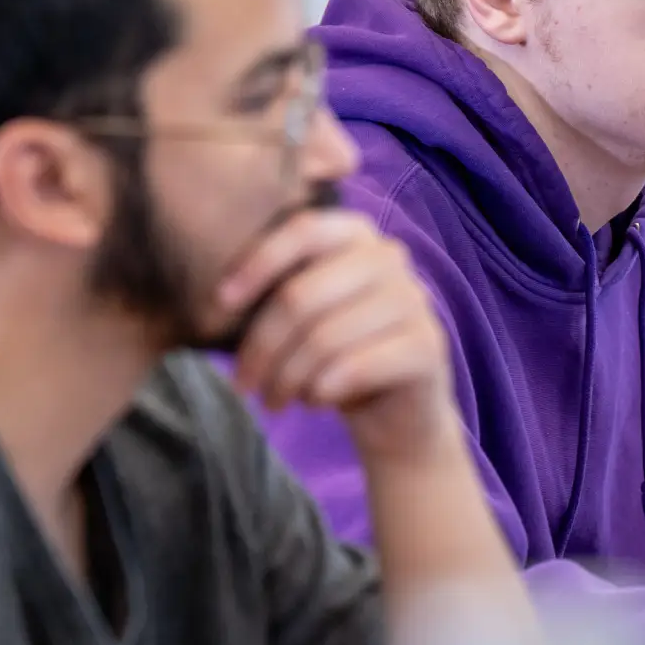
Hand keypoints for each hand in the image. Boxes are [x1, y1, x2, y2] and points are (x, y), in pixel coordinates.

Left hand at [216, 210, 454, 462]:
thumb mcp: (305, 315)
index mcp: (357, 235)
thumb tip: (217, 298)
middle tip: (243, 385)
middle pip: (302, 295)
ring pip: (324, 337)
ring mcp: (414, 300)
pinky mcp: (427, 346)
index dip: (256, 262)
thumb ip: (277, 291)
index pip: (304, 229)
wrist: (398, 414)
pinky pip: (356, 366)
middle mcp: (390, 258)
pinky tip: (316, 400)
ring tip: (276, 400)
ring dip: (287, 378)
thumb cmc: (339, 355)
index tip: (220, 304)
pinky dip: (323, 390)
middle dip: (261, 347)